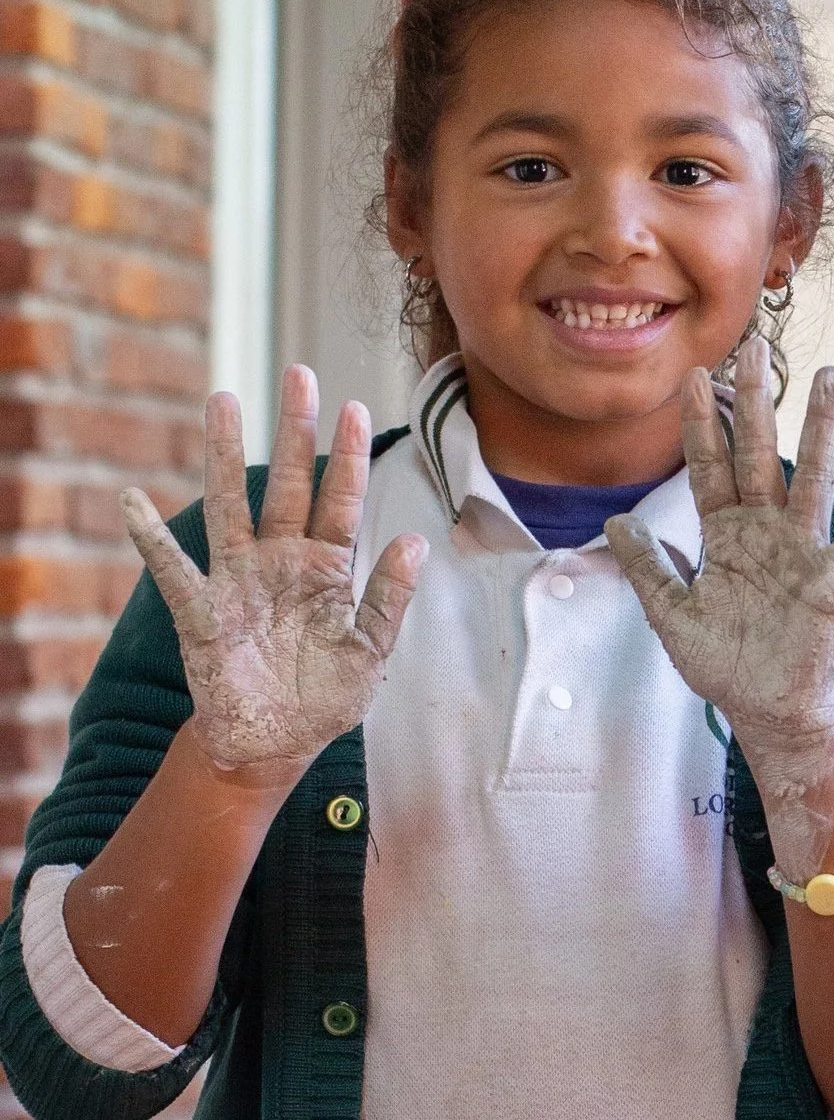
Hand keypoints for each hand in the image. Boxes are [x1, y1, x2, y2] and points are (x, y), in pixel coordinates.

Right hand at [122, 366, 425, 776]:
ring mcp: (240, 581)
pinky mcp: (204, 613)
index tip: (356, 405)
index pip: (342, 500)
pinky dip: (152, 536)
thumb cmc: (323, 697)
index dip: (348, 455)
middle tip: (300, 373)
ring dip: (226, 455)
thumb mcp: (371, 651)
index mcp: (327, 570)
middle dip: (296, 430)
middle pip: (290, 484)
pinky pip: (175, 570)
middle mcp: (281, 563)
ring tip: (223, 401)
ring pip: (233, 505)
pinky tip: (133, 500)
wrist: (275, 746)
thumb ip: (390, 597)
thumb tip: (414, 539)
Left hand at [606, 347, 833, 870]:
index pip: (708, 465)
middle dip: (755, 400)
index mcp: (725, 535)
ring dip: (820, 428)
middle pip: (758, 452)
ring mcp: (802, 551)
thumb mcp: (672, 617)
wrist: (769, 713)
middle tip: (754, 345)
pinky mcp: (833, 581)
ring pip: (810, 476)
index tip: (694, 373)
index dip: (700, 422)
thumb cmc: (727, 667)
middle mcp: (765, 531)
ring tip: (831, 377)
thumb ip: (649, 569)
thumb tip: (616, 523)